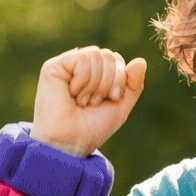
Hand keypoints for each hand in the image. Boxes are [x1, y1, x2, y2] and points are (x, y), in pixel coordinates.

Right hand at [31, 46, 146, 156]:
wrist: (72, 141)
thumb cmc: (92, 127)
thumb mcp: (120, 105)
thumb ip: (133, 84)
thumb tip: (141, 61)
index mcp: (95, 74)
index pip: (116, 59)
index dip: (121, 77)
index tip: (113, 98)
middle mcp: (80, 66)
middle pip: (109, 55)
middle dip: (111, 81)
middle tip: (97, 102)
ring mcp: (67, 65)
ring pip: (97, 54)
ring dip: (96, 84)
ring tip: (83, 101)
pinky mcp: (54, 66)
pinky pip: (83, 58)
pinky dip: (84, 79)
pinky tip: (73, 94)